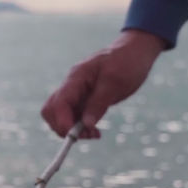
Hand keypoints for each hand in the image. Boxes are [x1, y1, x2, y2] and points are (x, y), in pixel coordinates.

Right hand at [41, 30, 165, 138]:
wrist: (136, 51)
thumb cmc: (127, 61)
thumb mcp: (115, 81)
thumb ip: (99, 103)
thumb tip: (85, 125)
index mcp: (76, 78)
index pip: (58, 103)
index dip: (62, 122)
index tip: (74, 136)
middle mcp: (72, 86)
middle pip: (51, 111)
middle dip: (63, 127)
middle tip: (85, 135)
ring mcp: (76, 93)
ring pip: (61, 116)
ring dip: (72, 129)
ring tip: (93, 134)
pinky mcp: (84, 99)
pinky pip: (74, 116)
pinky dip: (80, 127)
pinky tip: (94, 130)